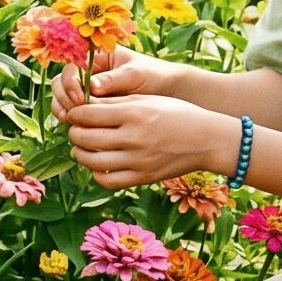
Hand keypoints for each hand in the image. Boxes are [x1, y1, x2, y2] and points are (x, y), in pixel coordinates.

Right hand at [49, 48, 171, 125]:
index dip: (71, 82)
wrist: (168, 91)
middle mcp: (87, 71)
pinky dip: (70, 119)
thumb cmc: (153, 75)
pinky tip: (78, 127)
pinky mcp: (91, 107)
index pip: (71, 66)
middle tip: (75, 112)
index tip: (82, 98)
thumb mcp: (135, 73)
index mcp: (96, 56)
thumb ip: (113, 79)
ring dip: (63, 109)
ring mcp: (87, 90)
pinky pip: (72, 112)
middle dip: (63, 97)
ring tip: (72, 122)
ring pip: (62, 98)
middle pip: (60, 83)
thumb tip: (91, 87)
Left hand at [65, 91, 233, 190]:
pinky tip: (99, 164)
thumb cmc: (177, 113)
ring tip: (83, 148)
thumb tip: (83, 106)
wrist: (207, 140)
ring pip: (91, 162)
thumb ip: (116, 103)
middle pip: (84, 138)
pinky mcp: (142, 178)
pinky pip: (107, 180)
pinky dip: (96, 173)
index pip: (87, 115)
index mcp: (134, 113)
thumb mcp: (147, 100)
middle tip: (76, 130)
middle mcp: (134, 137)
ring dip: (81, 154)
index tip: (75, 113)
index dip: (75, 114)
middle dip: (74, 133)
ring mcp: (138, 161)